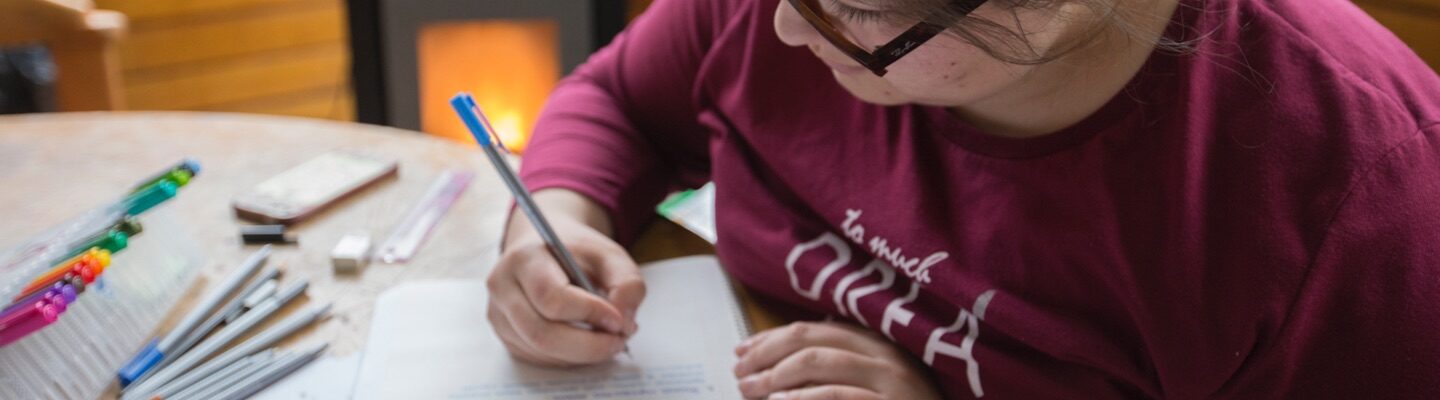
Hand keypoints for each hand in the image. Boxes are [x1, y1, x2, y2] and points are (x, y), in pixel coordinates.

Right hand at [486, 210, 644, 366]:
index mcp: (525, 258)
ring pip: (540, 351)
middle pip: (542, 333)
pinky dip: (568, 358)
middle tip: (618, 341)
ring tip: (606, 340)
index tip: (618, 319)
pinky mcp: (505, 335)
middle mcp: (503, 287)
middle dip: (587, 346)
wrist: (544, 249)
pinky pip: (537, 359)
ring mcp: (499, 314)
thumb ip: (627, 283)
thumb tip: (624, 324)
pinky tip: (584, 343)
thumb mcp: (610, 255)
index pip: (551, 297)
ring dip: (581, 355)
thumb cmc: (576, 252)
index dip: (589, 314)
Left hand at [733, 321, 941, 399]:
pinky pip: (837, 396)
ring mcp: (891, 381)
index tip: (743, 350)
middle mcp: (886, 356)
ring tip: (750, 390)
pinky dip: (802, 399)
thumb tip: (779, 356)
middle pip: (813, 341)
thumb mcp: (874, 381)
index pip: (816, 329)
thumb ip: (840, 363)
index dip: (773, 338)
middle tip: (739, 372)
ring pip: (821, 363)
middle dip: (768, 353)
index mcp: (879, 343)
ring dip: (776, 376)